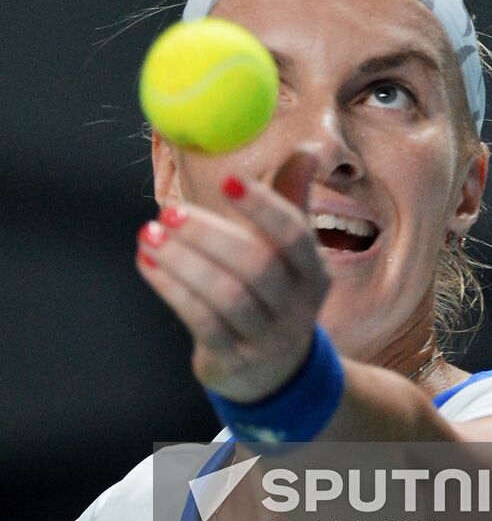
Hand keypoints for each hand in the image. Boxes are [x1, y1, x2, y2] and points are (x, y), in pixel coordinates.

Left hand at [135, 152, 330, 402]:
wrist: (274, 370)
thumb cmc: (275, 290)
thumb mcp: (289, 251)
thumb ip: (292, 199)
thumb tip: (307, 150)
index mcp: (314, 272)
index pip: (295, 234)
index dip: (263, 206)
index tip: (227, 178)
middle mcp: (298, 307)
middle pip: (257, 266)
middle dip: (209, 235)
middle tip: (169, 210)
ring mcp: (268, 337)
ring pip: (225, 296)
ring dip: (183, 262)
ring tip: (149, 234)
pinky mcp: (235, 360)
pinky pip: (200, 321)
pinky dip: (171, 289)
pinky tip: (148, 263)